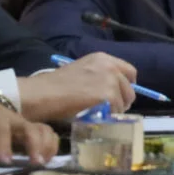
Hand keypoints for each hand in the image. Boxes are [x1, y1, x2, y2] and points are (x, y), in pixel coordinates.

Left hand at [0, 99, 58, 163]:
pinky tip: (45, 161)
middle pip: (31, 129)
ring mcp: (26, 124)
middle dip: (35, 146)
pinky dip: (51, 147)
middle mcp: (14, 118)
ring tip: (41, 165)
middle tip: (35, 164)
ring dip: (46, 148)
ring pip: (44, 131)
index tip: (5, 162)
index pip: (0, 127)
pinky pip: (49, 135)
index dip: (4, 144)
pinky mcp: (33, 131)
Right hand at [19, 52, 137, 119]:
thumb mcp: (82, 70)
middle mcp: (110, 66)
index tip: (120, 94)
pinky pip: (116, 111)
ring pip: (124, 101)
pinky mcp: (108, 95)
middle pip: (129, 88)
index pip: (129, 71)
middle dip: (122, 100)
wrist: (44, 93)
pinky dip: (109, 116)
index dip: (126, 85)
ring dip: (115, 110)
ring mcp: (110, 80)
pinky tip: (97, 116)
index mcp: (103, 58)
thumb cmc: (56, 85)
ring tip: (100, 113)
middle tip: (110, 109)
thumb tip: (114, 89)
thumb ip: (99, 75)